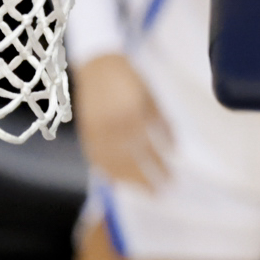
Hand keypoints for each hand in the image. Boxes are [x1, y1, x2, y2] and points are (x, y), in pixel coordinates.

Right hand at [71, 53, 167, 191]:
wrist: (98, 67)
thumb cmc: (129, 80)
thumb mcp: (150, 98)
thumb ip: (161, 122)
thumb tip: (173, 148)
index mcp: (131, 115)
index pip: (148, 149)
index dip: (159, 166)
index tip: (170, 180)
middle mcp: (111, 127)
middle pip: (129, 162)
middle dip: (145, 179)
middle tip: (158, 192)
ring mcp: (96, 132)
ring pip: (110, 164)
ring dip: (127, 180)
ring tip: (140, 190)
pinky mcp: (86, 134)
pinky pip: (96, 160)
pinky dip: (108, 172)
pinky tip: (118, 180)